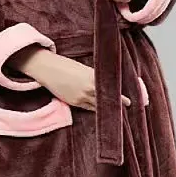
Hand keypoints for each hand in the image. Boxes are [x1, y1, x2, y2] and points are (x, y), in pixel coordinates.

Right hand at [8, 48, 130, 110]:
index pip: (108, 89)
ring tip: (115, 111)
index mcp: (92, 77)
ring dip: (105, 108)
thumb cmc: (65, 66)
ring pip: (96, 106)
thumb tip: (102, 84)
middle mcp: (88, 88)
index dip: (118, 96)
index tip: (128, 101)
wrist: (47, 68)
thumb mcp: (82, 69)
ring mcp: (80, 97)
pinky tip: (99, 111)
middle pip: (105, 99)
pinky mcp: (73, 102)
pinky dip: (94, 109)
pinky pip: (87, 108)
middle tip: (127, 107)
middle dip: (115, 104)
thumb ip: (92, 77)